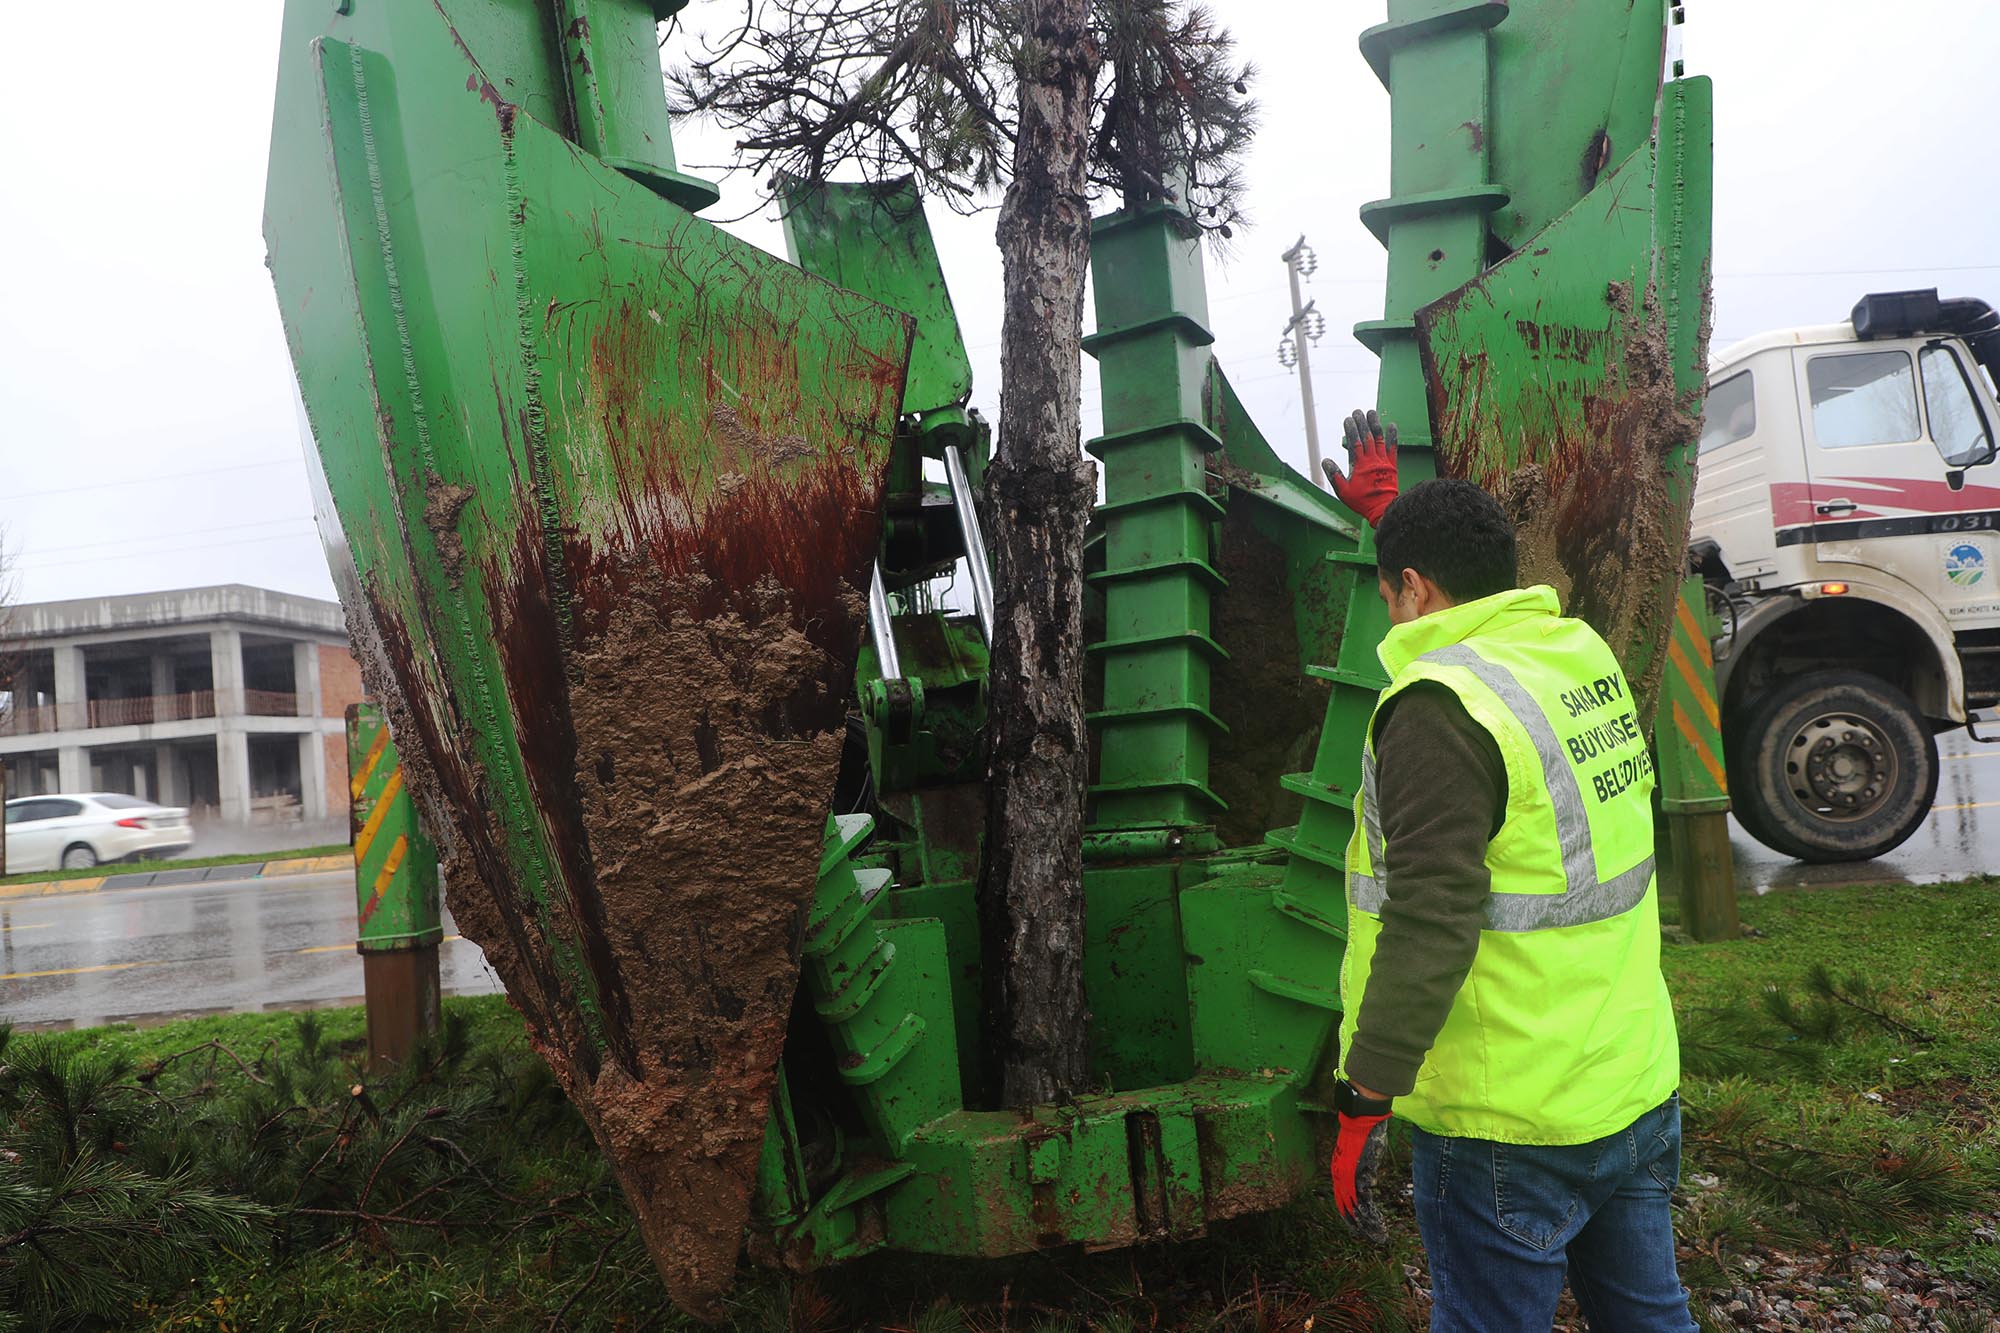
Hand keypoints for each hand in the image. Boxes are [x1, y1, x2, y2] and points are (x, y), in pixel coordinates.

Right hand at [1323, 408, 1399, 527]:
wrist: (1383, 509)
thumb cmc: (1361, 501)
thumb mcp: (1342, 491)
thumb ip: (1334, 475)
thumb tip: (1325, 461)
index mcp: (1359, 465)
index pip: (1354, 443)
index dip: (1351, 430)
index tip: (1348, 419)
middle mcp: (1371, 460)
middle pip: (1366, 437)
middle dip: (1361, 423)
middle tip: (1357, 411)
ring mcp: (1383, 461)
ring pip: (1379, 439)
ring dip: (1375, 424)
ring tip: (1371, 412)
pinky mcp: (1392, 465)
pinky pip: (1392, 448)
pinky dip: (1392, 436)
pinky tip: (1391, 424)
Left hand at [1330, 1078, 1391, 1241]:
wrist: (1360, 1120)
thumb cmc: (1364, 1132)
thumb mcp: (1363, 1155)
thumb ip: (1364, 1170)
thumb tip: (1370, 1183)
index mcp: (1339, 1170)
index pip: (1342, 1196)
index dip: (1348, 1211)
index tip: (1355, 1224)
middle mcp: (1339, 1176)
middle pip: (1345, 1205)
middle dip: (1355, 1223)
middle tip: (1364, 1236)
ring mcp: (1346, 1177)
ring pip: (1354, 1207)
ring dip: (1365, 1223)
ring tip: (1375, 1235)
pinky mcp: (1355, 1176)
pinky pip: (1361, 1201)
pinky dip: (1369, 1214)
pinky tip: (1375, 1224)